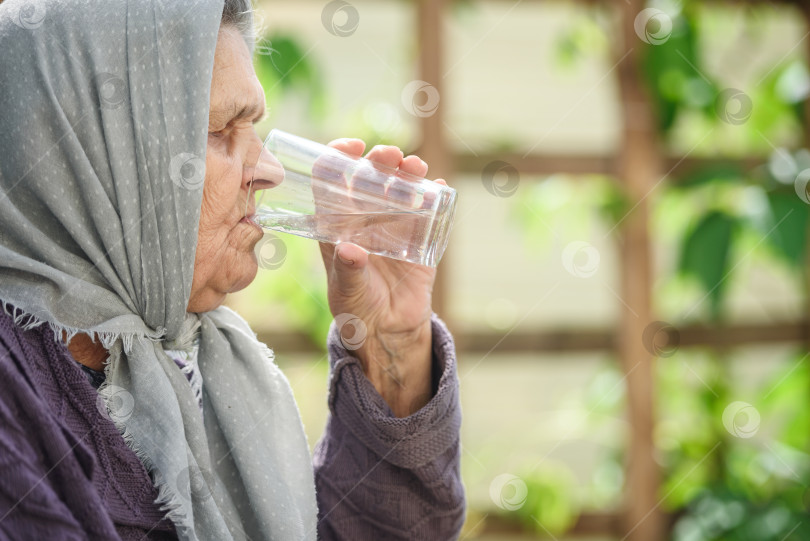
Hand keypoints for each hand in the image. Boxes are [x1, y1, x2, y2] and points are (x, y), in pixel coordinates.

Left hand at [319, 139, 445, 416]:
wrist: (388, 330)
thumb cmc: (356, 308)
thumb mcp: (348, 291)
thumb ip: (348, 270)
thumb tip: (349, 249)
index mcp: (337, 223)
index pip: (332, 180)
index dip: (338, 157)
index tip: (352, 147)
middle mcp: (365, 216)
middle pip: (370, 175)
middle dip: (380, 159)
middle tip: (390, 157)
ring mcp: (393, 223)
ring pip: (400, 185)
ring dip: (408, 170)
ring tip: (415, 168)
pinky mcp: (419, 235)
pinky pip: (428, 207)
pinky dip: (435, 192)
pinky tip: (438, 185)